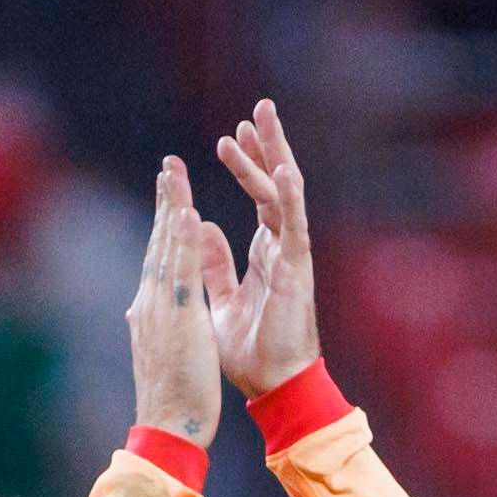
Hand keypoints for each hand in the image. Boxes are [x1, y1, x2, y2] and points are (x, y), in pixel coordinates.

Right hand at [125, 155, 227, 444]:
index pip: (160, 257)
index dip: (164, 223)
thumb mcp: (161, 349)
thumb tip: (136, 306)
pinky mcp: (176, 318)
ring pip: (166, 248)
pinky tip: (188, 212)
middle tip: (168, 165)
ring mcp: (160, 308)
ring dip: (171, 207)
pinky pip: (181, 272)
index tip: (169, 193)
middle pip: (159, 242)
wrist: (169, 427)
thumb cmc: (172, 396)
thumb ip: (152, 321)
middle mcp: (151, 302)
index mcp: (153, 309)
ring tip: (174, 172)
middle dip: (164, 202)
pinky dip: (183, 240)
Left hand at [214, 99, 320, 402]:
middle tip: (258, 109)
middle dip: (267, 146)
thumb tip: (201, 230)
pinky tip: (284, 168)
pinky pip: (294, 225)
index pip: (258, 198)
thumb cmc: (251, 353)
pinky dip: (288, 196)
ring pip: (285, 194)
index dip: (247, 166)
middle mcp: (282, 249)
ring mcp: (292, 256)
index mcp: (265, 255)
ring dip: (273, 155)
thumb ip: (215, 265)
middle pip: (275, 185)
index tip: (231, 136)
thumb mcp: (224, 301)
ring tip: (263, 120)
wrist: (270, 387)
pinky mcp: (296, 271)